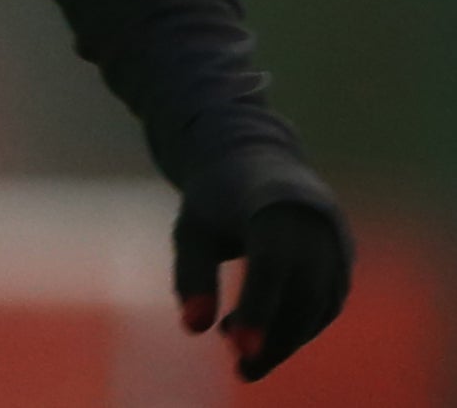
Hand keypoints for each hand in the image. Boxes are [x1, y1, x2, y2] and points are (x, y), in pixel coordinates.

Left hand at [173, 150, 352, 380]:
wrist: (258, 163)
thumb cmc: (216, 200)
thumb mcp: (192, 228)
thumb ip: (191, 274)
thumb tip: (194, 328)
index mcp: (272, 206)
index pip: (270, 265)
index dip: (256, 309)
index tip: (236, 348)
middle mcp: (314, 225)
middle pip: (303, 295)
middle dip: (274, 339)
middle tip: (241, 370)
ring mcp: (335, 243)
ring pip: (319, 307)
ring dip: (285, 338)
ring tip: (238, 347)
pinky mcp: (342, 261)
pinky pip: (325, 305)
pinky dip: (298, 327)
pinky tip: (261, 332)